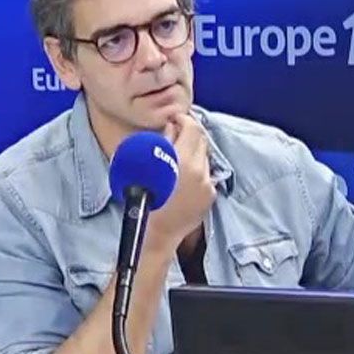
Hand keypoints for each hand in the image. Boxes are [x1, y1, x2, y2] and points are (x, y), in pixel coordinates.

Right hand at [145, 114, 215, 249]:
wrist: (156, 234)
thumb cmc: (142, 202)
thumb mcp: (145, 167)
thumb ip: (162, 143)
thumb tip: (171, 126)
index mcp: (183, 163)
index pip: (192, 129)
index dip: (184, 119)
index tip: (176, 119)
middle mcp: (200, 172)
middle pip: (202, 140)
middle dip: (190, 133)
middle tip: (177, 132)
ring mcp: (207, 184)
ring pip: (205, 156)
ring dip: (194, 151)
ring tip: (178, 154)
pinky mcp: (210, 195)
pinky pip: (206, 174)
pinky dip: (196, 168)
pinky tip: (183, 174)